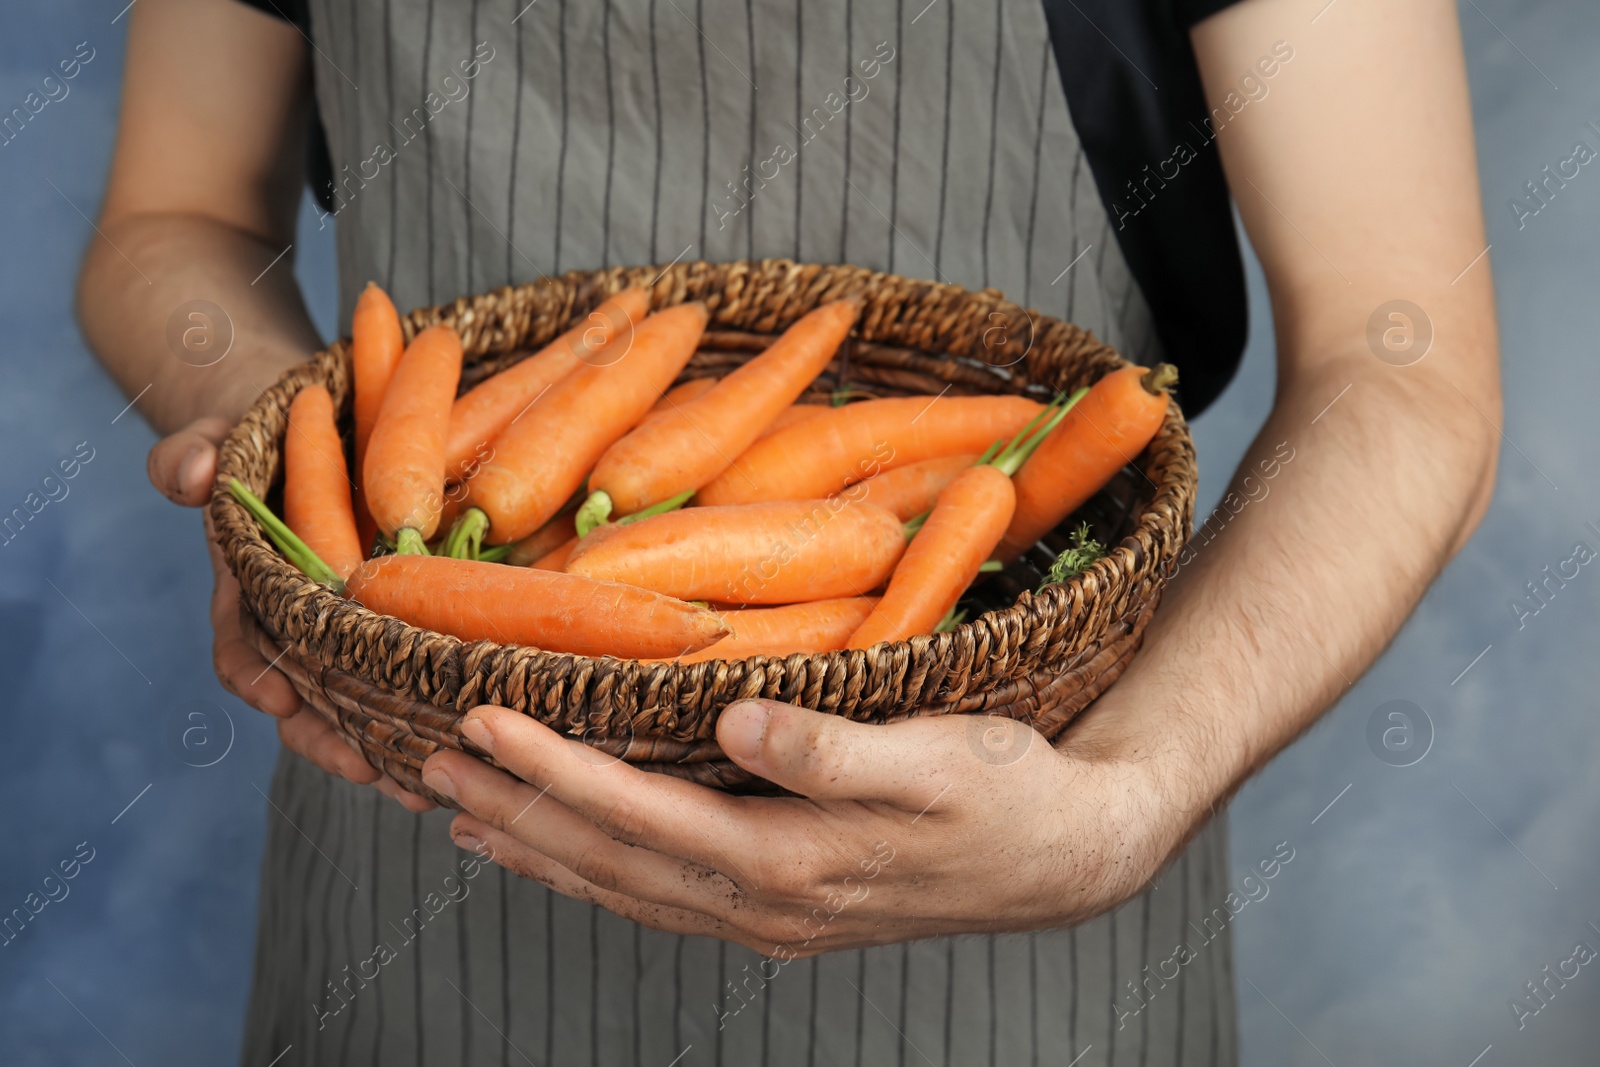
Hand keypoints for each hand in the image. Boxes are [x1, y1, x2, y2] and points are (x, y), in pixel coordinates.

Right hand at [149, 417, 434, 811]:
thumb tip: (192, 479)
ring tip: (419, 788)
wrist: (314, 431)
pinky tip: (464, 745)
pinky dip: (426, 715)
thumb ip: (192, 455)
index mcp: (249, 593)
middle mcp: (297, 625)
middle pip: (306, 700)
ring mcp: (347, 630)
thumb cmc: (260, 439)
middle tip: (367, 769)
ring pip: (359, 705)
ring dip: (384, 749)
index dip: (256, 676)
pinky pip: (409, 678)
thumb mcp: (219, 437)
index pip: (241, 648)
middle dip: (331, 741)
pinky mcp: (396, 624)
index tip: (279, 698)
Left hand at [420, 698, 1191, 954]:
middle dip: (515, 810)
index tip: (477, 722)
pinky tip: (566, 852)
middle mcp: (763, 906)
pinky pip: (660, 896)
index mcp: (789, 864)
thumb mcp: (942, 758)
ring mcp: (768, 921)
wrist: (1066, 859)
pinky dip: (595, 873)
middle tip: (427, 762)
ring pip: (624, 888)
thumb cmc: (1009, 794)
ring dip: (540, 849)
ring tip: (463, 812)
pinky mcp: (781, 911)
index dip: (552, 771)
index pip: (639, 814)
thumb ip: (837, 749)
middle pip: (610, 862)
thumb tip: (738, 726)